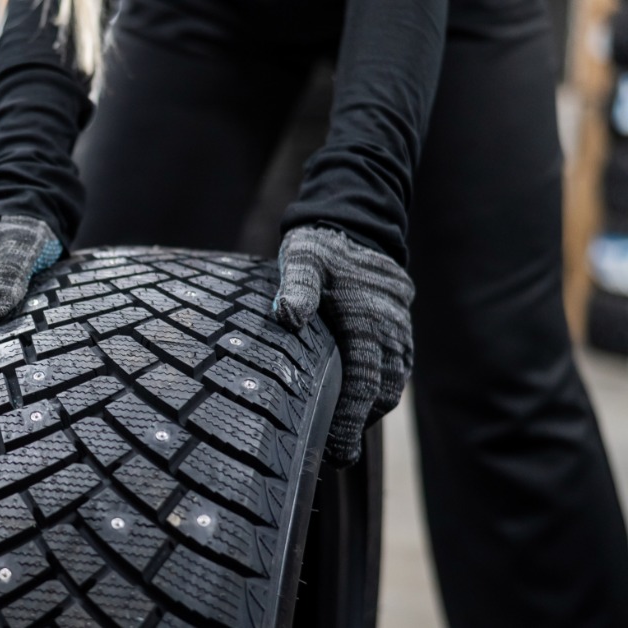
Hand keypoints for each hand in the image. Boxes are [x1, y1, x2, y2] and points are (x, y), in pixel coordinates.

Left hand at [274, 226, 413, 466]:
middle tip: (331, 455)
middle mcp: (391, 334)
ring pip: (391, 388)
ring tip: (338, 438)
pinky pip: (394, 375)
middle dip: (359, 426)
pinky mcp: (400, 337)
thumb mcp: (302, 259)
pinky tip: (353, 408)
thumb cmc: (322, 250)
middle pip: (382, 395)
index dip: (351, 421)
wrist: (359, 229)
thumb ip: (296, 287)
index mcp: (368, 322)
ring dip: (369, 412)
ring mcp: (400, 336)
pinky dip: (377, 395)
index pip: (364, 383)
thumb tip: (288, 316)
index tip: (335, 452)